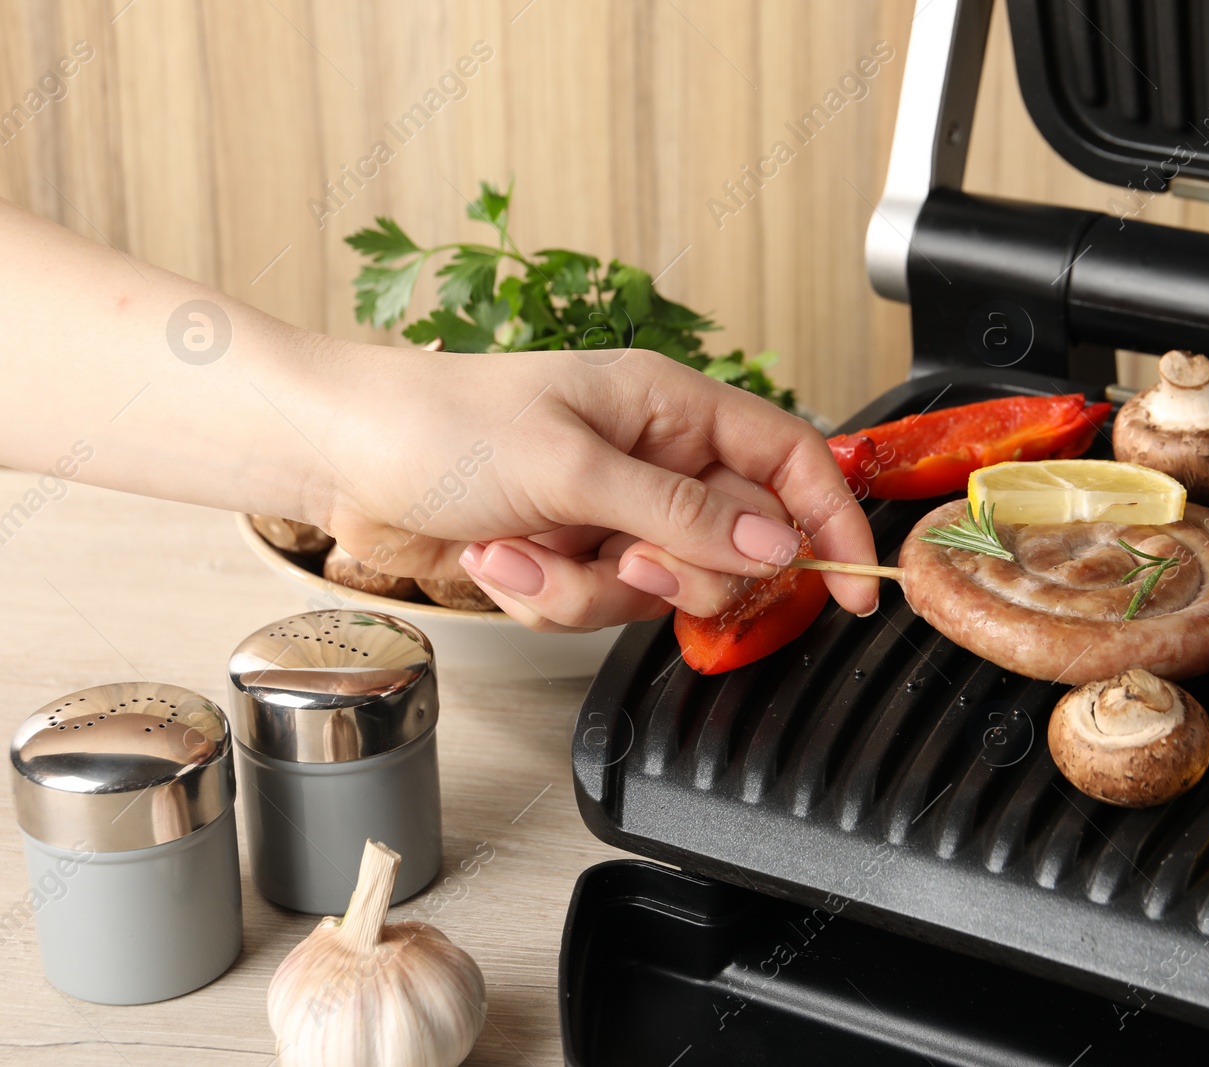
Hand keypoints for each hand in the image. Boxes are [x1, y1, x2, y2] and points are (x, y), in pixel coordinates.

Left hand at [320, 346, 878, 630]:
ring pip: (660, 590)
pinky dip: (548, 598)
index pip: (788, 458)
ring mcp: (612, 513)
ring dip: (590, 590)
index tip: (852, 585)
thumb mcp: (572, 466)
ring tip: (527, 550)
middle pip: (732, 542)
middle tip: (630, 560)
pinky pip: (599, 609)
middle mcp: (653, 459)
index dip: (830, 518)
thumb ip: (681, 512)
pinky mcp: (571, 557)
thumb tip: (774, 544)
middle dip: (678, 570)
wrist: (340, 456)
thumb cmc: (442, 424)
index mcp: (669, 406)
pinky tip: (499, 558)